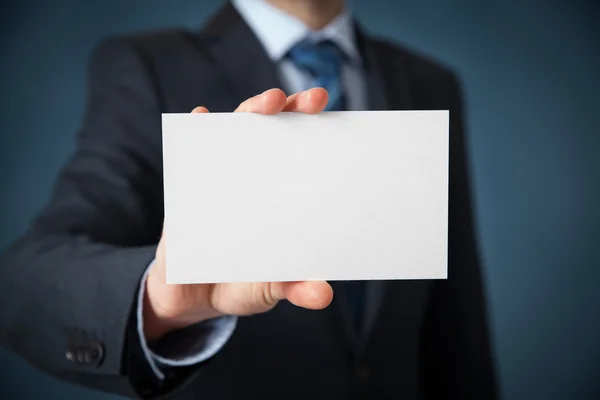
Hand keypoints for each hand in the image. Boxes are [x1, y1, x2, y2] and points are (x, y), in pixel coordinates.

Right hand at [144, 88, 333, 341]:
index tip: (336, 115)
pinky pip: (189, 153)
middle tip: (311, 100)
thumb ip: (293, 287)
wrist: (190, 295)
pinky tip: (198, 117)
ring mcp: (219, 178)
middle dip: (291, 109)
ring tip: (268, 102)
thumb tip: (322, 295)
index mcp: (279, 195)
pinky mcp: (187, 188)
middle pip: (272, 132)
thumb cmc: (239, 283)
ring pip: (234, 134)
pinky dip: (193, 131)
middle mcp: (252, 178)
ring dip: (249, 113)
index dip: (318, 131)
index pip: (302, 153)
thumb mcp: (268, 289)